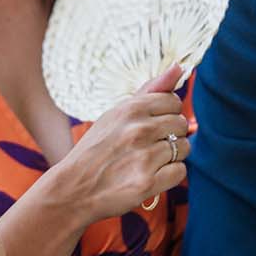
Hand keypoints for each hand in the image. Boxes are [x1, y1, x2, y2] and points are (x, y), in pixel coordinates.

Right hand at [47, 65, 189, 224]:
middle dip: (170, 135)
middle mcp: (139, 130)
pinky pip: (179, 171)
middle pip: (181, 125)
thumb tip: (180, 67)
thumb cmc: (95, 149)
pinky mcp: (147, 183)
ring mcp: (144, 158)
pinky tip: (150, 175)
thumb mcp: (115, 114)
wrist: (72, 189)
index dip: (166, 114)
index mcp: (130, 109)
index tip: (151, 125)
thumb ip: (150, 90)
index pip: (173, 101)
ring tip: (147, 161)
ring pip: (183, 148)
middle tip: (148, 145)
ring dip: (170, 156)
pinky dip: (168, 175)